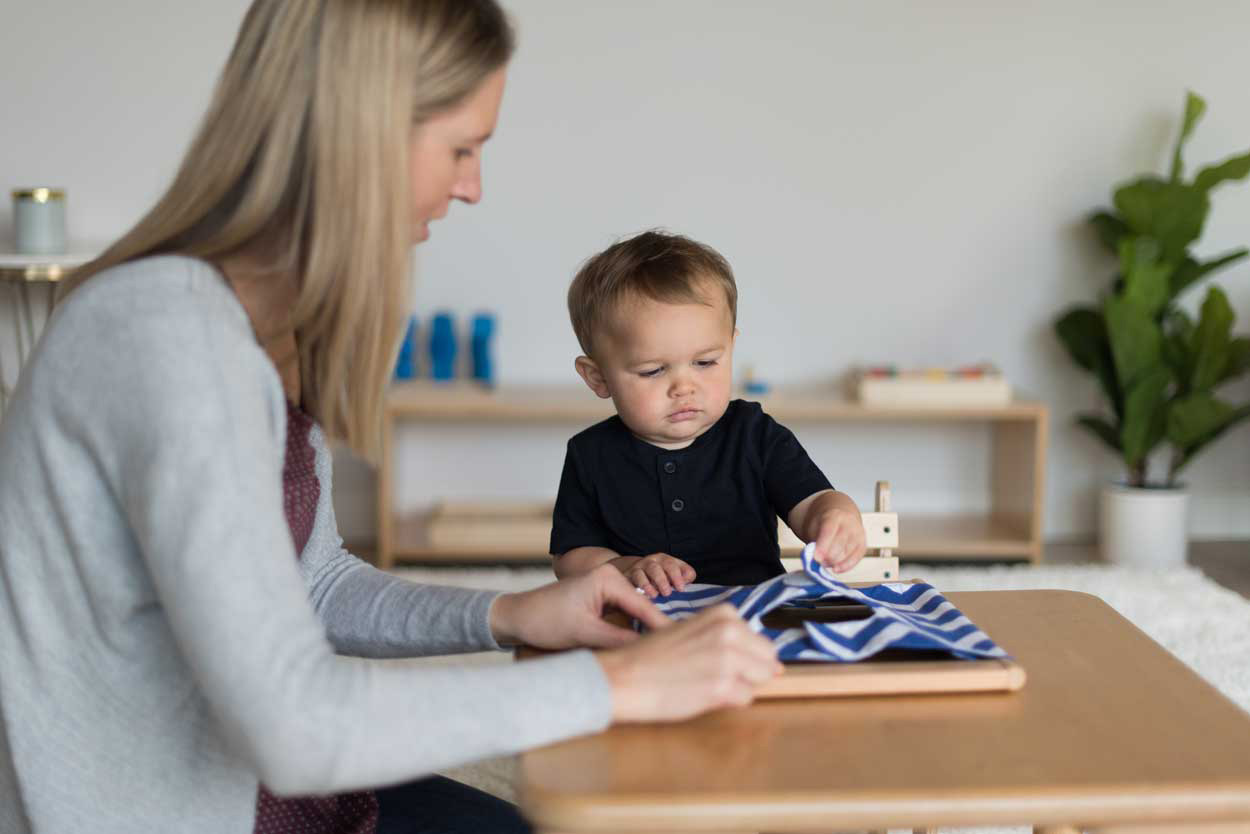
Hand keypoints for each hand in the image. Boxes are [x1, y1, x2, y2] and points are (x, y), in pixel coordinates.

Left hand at [490, 564, 669, 649]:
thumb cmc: (546, 620)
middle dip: (656, 628)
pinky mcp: (602, 598)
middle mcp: (611, 578)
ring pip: (635, 612)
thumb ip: (619, 641)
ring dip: (645, 630)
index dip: (663, 628)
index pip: (644, 606)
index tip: (680, 646)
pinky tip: (643, 644)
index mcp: (608, 579)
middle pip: (643, 607)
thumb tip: (649, 650)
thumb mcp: (584, 633)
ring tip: (665, 650)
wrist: (519, 616)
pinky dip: (632, 628)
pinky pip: (624, 614)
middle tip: (677, 652)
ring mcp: (607, 587)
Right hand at [595, 604, 782, 722]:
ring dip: (739, 685)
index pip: (759, 640)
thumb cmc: (652, 656)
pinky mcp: (723, 687)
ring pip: (761, 678)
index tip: (717, 660)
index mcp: (723, 615)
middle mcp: (730, 632)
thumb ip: (726, 638)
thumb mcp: (691, 631)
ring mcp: (729, 659)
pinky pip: (745, 698)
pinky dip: (728, 701)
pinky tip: (702, 694)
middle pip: (767, 659)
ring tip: (707, 683)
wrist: (624, 676)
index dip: (742, 655)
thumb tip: (773, 663)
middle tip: (714, 676)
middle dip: (748, 671)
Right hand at [617, 552, 695, 597]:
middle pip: (656, 568)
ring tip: (655, 595)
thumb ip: (685, 577)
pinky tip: (643, 595)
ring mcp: (638, 568)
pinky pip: (632, 580)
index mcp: (665, 560)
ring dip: (648, 584)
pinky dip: (638, 587)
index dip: (677, 576)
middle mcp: (651, 561)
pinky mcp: (628, 576)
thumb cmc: (663, 578)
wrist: (639, 574)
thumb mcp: (676, 576)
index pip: (672, 565)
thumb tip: (686, 582)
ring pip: (641, 573)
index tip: (681, 589)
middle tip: (667, 593)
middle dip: (662, 580)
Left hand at [811, 508, 866, 572]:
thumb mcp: (815, 526)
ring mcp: (858, 534)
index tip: (816, 558)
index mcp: (834, 515)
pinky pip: (856, 558)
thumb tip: (816, 559)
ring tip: (825, 563)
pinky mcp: (863, 544)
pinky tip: (836, 569)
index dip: (822, 546)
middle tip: (819, 562)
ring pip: (848, 552)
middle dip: (828, 556)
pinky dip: (845, 566)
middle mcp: (849, 523)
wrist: (841, 515)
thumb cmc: (825, 523)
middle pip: (840, 544)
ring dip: (835, 562)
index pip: (829, 531)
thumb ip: (814, 540)